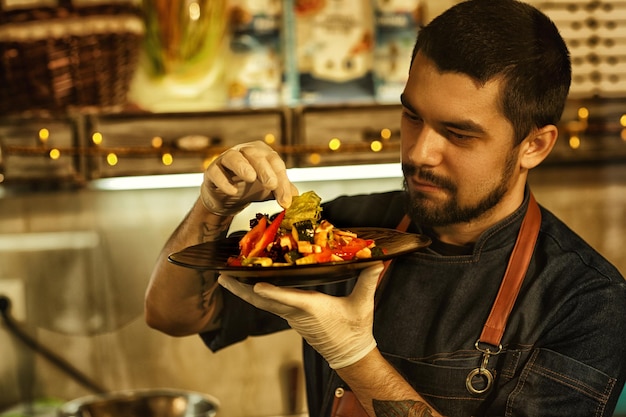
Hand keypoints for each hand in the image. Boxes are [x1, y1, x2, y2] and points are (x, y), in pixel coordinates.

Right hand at [201, 141, 297, 215]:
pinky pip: (216, 172)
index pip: (275, 162)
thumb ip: (283, 190)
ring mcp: (226, 159)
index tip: (286, 199)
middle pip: (256, 155)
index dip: (282, 180)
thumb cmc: (250, 188)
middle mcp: (244, 151)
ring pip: (233, 157)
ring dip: (242, 166)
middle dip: (265, 170)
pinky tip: (232, 191)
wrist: (227, 198)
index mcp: (262, 153)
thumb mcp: (270, 189)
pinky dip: (223, 181)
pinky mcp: (212, 171)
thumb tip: (297, 196)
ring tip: (250, 178)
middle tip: (272, 185)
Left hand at [218, 263, 384, 368]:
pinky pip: (269, 303)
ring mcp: (292, 316)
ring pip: (263, 302)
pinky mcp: (293, 316)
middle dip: (241, 289)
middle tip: (221, 277)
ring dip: (243, 290)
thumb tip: (378, 261)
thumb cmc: (355, 330)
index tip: (255, 285)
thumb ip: (368, 281)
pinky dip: (256, 293)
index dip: (272, 292)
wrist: (350, 353)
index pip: (289, 299)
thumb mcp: (363, 305)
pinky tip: (248, 284)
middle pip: (263, 300)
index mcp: (312, 309)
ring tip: (226, 278)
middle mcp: (297, 313)